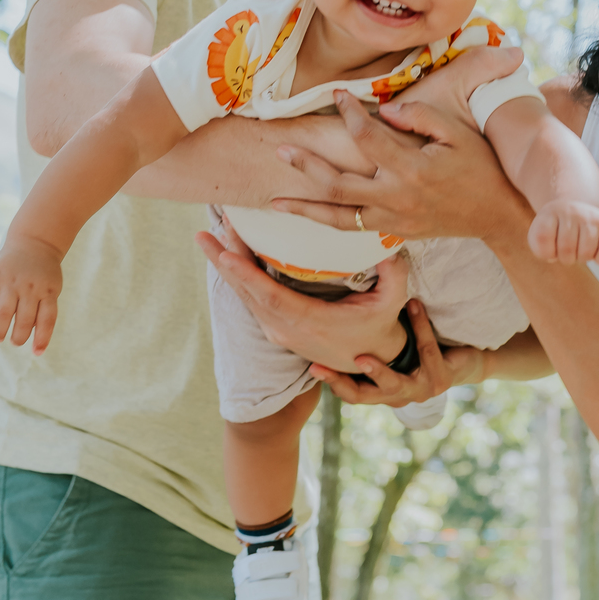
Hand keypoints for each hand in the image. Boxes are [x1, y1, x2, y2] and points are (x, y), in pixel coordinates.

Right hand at [0, 236, 63, 355]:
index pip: (47, 319)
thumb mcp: (50, 288)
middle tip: (14, 342)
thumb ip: (39, 308)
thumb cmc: (43, 273)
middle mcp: (31, 287)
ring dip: (0, 328)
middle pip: (25, 318)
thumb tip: (26, 333)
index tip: (37, 353)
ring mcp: (12, 280)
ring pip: (5, 310)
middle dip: (19, 335)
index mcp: (48, 292)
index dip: (42, 338)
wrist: (36, 241)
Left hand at [196, 224, 409, 370]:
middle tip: (204, 236)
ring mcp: (280, 332)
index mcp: (311, 321)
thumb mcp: (393, 302)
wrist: (371, 363)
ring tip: (208, 240)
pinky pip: (251, 301)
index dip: (247, 276)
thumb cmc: (380, 327)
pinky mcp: (277, 330)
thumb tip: (389, 243)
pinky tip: (226, 258)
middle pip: (249, 294)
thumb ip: (394, 274)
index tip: (225, 255)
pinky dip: (237, 278)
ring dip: (226, 268)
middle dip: (225, 262)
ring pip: (246, 298)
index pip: (271, 297)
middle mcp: (288, 329)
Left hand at [271, 88, 529, 246]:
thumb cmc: (481, 167)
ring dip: (305, 209)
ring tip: (274, 201)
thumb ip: (421, 117)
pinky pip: (354, 228)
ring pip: (339, 217)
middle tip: (280, 149)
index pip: (367, 136)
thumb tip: (387, 109)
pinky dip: (328, 223)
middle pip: (338, 185)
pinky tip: (309, 215)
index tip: (337, 95)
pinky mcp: (395, 231)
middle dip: (306, 167)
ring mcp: (394, 219)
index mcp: (412, 169)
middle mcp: (397, 198)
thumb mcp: (458, 133)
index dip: (348, 112)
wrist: (498, 215)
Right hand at [311, 298, 485, 407]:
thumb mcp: (390, 347)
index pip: (352, 393)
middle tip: (322, 368)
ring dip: (378, 371)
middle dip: (342, 383)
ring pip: (395, 384)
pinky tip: (413, 305)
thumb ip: (367, 342)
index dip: (332, 382)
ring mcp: (421, 390)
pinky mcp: (441, 379)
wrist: (465, 359)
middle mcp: (399, 396)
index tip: (312, 366)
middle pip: (365, 397)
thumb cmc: (420, 350)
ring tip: (362, 358)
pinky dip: (419, 325)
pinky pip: (427, 350)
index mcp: (383, 391)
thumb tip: (330, 316)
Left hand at [527, 201, 598, 265]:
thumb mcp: (543, 233)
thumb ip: (541, 247)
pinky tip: (596, 253)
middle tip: (569, 249)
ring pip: (585, 253)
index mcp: (549, 212)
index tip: (551, 246)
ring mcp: (591, 216)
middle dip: (566, 257)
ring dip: (582, 258)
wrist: (579, 207)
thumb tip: (553, 257)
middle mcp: (571, 210)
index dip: (546, 252)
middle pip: (566, 250)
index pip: (541, 238)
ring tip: (581, 248)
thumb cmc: (558, 229)